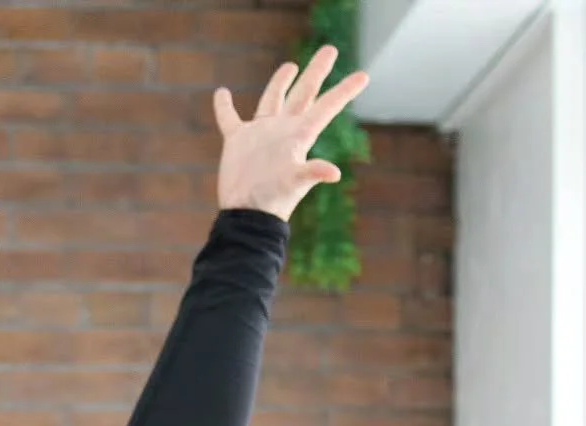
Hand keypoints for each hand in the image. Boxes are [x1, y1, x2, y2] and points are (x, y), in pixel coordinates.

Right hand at [213, 45, 369, 223]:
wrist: (246, 215)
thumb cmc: (272, 200)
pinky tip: (222, 93)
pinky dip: (224, 106)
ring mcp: (261, 134)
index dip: (345, 91)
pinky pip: (229, 118)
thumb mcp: (293, 183)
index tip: (364, 75)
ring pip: (273, 99)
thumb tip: (334, 173)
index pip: (326, 107)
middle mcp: (283, 130)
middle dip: (317, 71)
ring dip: (281, 82)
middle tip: (330, 49)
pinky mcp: (238, 141)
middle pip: (304, 93)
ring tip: (291, 66)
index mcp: (299, 135)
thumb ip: (312, 172)